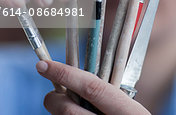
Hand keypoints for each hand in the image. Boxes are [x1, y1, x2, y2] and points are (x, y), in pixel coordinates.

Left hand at [36, 60, 150, 114]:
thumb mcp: (132, 110)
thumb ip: (112, 92)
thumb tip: (89, 65)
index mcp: (130, 112)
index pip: (92, 88)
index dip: (65, 74)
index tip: (43, 65)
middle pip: (69, 111)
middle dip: (53, 100)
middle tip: (50, 95)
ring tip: (69, 111)